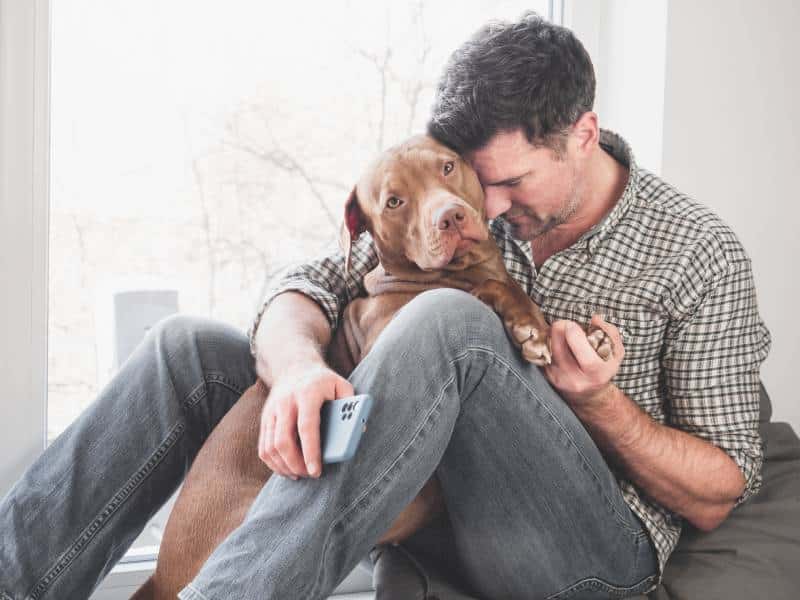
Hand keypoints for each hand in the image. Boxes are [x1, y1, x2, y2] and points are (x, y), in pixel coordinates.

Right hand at [258, 362, 353, 479]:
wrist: (294, 367)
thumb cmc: (323, 382)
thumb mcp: (341, 385)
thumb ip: (351, 405)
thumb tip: (360, 429)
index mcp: (307, 393)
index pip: (306, 427)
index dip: (310, 452)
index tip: (316, 471)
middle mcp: (286, 402)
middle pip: (283, 440)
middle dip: (295, 464)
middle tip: (310, 475)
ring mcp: (272, 411)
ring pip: (270, 447)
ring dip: (284, 466)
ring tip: (300, 474)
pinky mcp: (265, 419)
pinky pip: (263, 447)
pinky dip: (273, 462)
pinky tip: (286, 468)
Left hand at [543, 314, 623, 408]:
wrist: (587, 394)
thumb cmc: (602, 370)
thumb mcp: (615, 353)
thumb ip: (610, 333)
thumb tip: (595, 319)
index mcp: (596, 373)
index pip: (582, 353)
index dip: (574, 334)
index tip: (573, 325)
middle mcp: (574, 378)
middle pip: (557, 345)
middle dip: (560, 328)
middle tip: (568, 326)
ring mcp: (556, 378)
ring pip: (546, 346)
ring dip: (553, 334)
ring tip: (564, 335)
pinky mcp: (544, 375)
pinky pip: (541, 351)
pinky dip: (548, 342)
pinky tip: (558, 344)